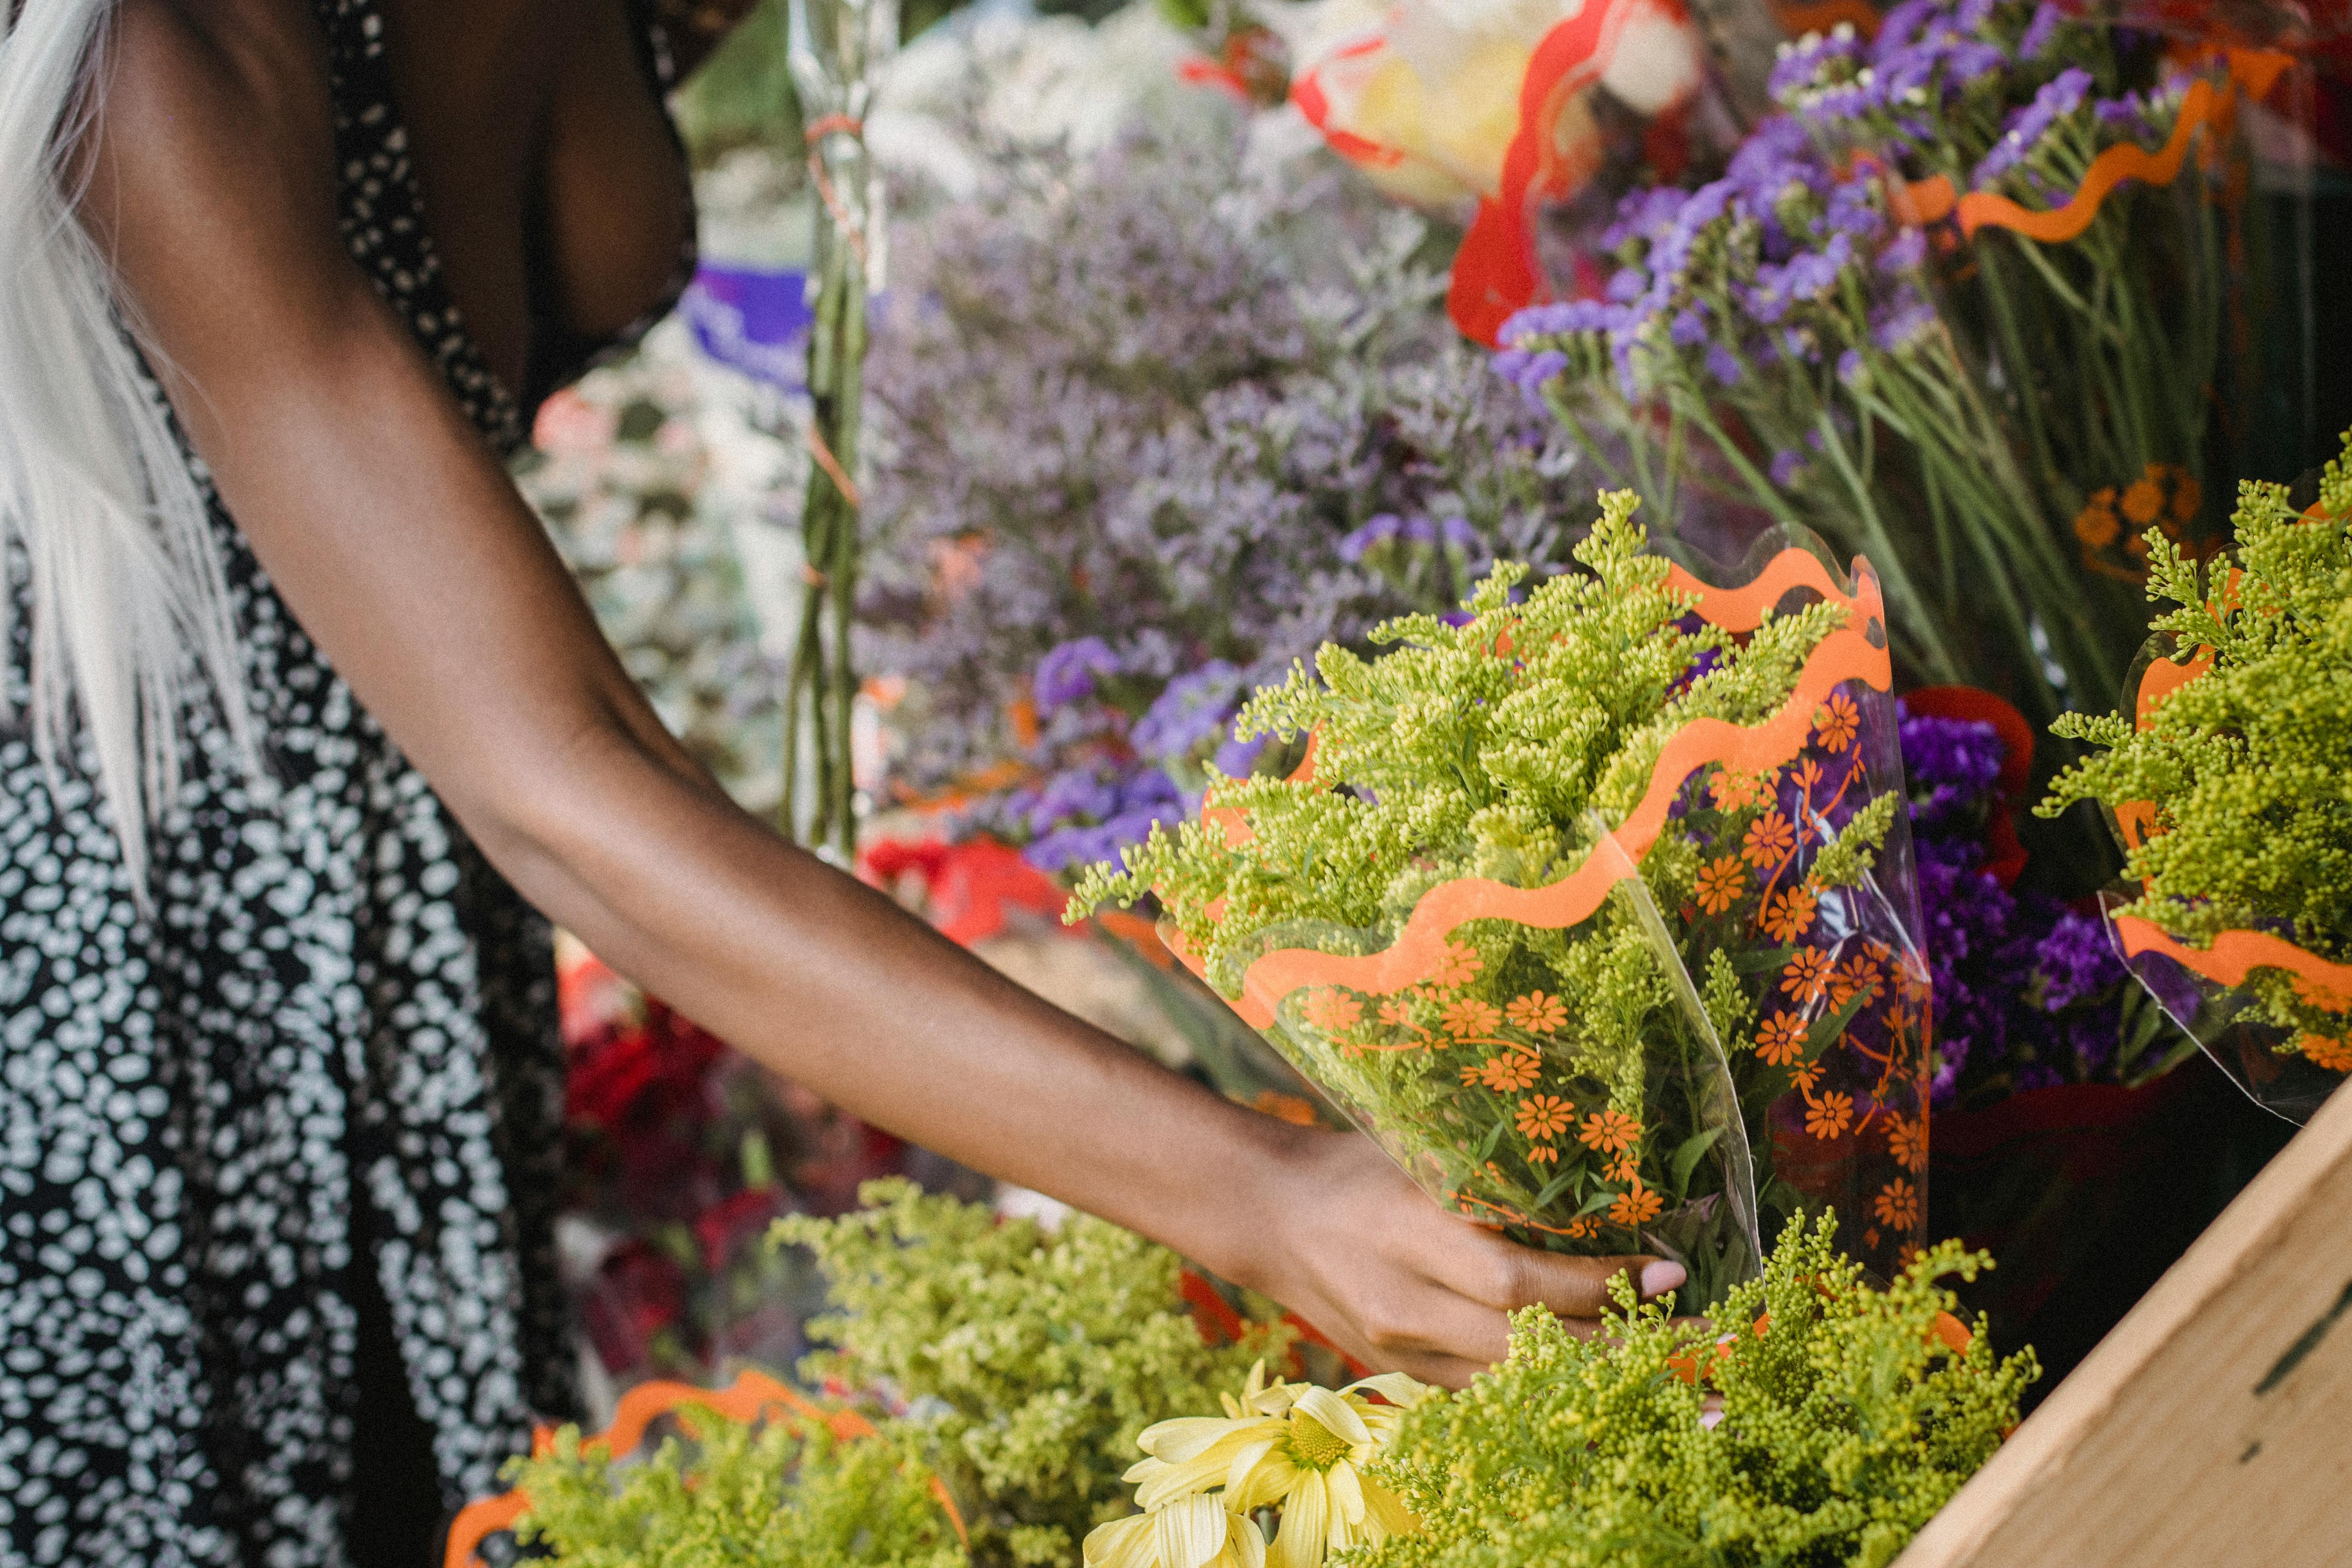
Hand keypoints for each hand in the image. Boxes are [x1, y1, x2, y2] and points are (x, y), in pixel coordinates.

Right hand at [1229, 1129, 1688, 1387]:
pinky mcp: (1405, 1379)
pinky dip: (1559, 1399)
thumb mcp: (1420, 1150)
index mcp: (1406, 1232)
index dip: (1599, 1285)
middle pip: (1531, 1350)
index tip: (1672, 1273)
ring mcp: (1403, 1354)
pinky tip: (1619, 1401)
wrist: (1267, 1217)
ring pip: (1520, 1388)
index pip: (1517, 1281)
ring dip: (1609, 1391)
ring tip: (1692, 1395)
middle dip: (1631, 1355)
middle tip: (1717, 1353)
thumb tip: (1605, 1193)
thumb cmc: (1356, 1166)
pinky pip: (1495, 1397)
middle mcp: (1404, 1306)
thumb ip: (1498, 1179)